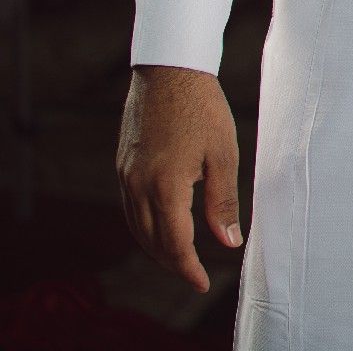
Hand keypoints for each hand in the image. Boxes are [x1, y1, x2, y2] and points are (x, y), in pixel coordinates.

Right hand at [116, 65, 242, 292]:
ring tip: (181, 258)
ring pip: (136, 227)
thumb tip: (229, 241)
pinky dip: (144, 227)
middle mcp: (138, 185)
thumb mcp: (224, 154)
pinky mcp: (122, 166)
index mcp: (166, 185)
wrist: (169, 70)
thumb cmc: (203, 108)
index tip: (203, 284)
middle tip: (195, 276)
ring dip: (156, 248)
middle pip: (151, 241)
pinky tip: (162, 228)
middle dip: (173, 263)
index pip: (174, 243)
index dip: (188, 268)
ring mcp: (125, 176)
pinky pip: (130, 209)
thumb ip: (223, 201)